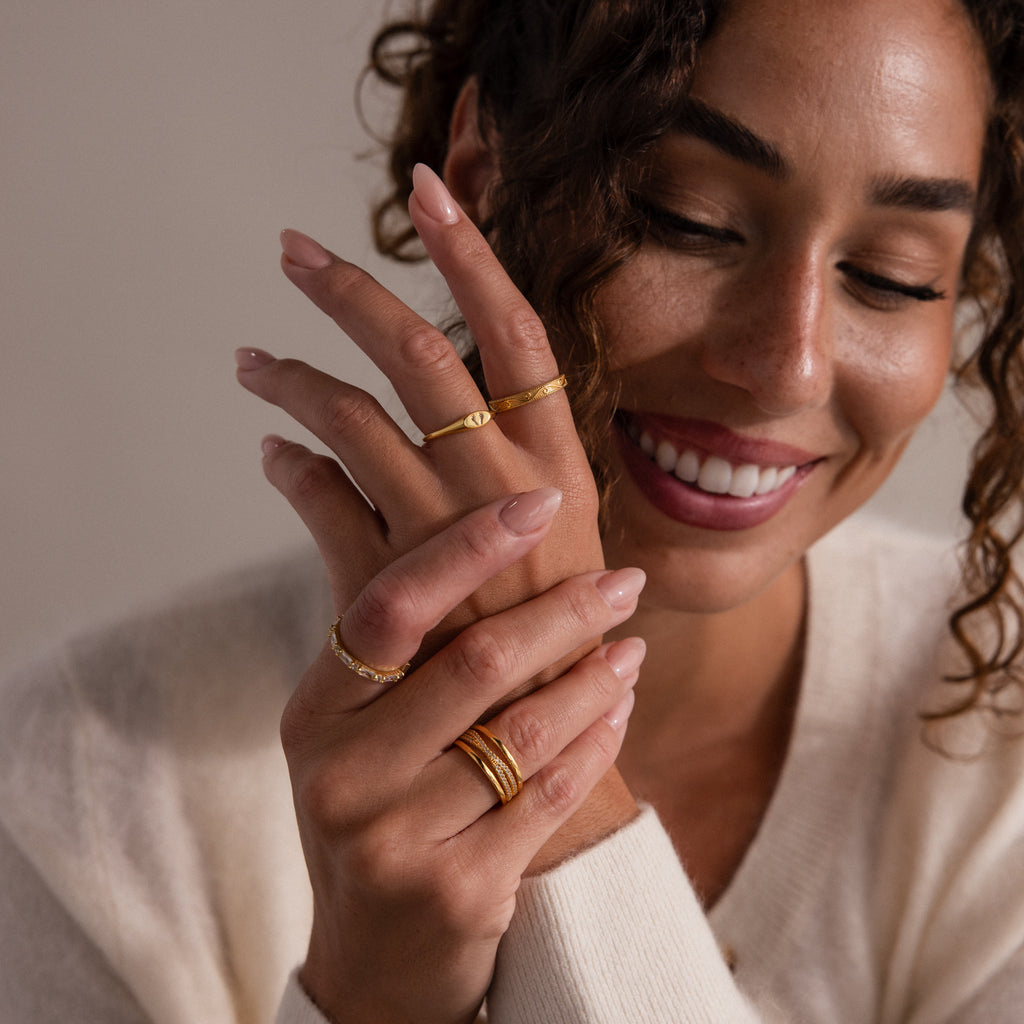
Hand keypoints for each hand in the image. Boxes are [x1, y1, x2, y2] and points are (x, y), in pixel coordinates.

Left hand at [236, 164, 603, 668]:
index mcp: (557, 456)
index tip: (428, 186)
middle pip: (418, 353)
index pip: (514, 328)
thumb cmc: (562, 622)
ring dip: (295, 380)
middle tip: (291, 252)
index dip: (472, 252)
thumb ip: (522, 455)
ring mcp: (446, 533)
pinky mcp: (398, 586)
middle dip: (350, 292)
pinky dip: (291, 469)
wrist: (552, 728)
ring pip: (355, 419)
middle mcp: (505, 481)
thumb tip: (466, 383)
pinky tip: (271, 454)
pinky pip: (325, 504)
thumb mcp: (564, 527)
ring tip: (251, 362)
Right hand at [282, 492, 643, 1023]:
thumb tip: (446, 527)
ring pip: (526, 731)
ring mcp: (395, 839)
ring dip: (593, 677)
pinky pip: (551, 794)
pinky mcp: (458, 891)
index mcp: (316, 713)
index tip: (538, 504)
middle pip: (476, 662)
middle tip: (623, 581)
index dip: (469, 547)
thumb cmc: (375, 818)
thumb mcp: (352, 734)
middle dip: (565, 612)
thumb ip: (394, 649)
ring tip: (631, 644)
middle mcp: (343, 773)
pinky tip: (619, 708)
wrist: (373, 962)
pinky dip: (597, 742)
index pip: (393, 605)